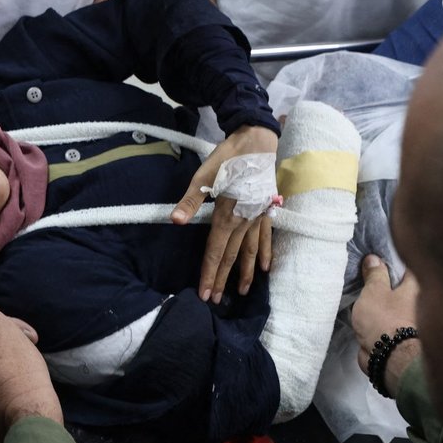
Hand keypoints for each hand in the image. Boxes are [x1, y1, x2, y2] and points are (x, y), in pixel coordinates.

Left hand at [172, 124, 278, 302]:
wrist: (257, 141)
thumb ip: (191, 200)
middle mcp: (244, 221)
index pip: (216, 252)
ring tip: (242, 292)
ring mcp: (257, 217)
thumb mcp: (205, 175)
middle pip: (231, 256)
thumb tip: (175, 220)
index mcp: (226, 215)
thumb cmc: (229, 157)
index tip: (206, 294)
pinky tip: (265, 268)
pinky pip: (266, 237)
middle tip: (217, 301)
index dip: (210, 274)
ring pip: (250, 252)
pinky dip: (265, 253)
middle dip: (223, 279)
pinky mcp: (266, 210)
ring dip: (245, 273)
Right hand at [351, 255, 420, 381]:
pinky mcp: (396, 334)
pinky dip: (376, 315)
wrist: (388, 358)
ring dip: (379, 300)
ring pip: (391, 304)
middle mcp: (416, 302)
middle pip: (399, 286)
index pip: (406, 267)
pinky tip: (363, 310)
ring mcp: (406, 319)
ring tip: (360, 290)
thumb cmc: (384, 319)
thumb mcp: (374, 291)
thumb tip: (374, 258)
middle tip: (364, 272)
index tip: (376, 256)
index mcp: (415, 288)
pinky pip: (384, 318)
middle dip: (384, 281)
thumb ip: (374, 274)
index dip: (390, 260)